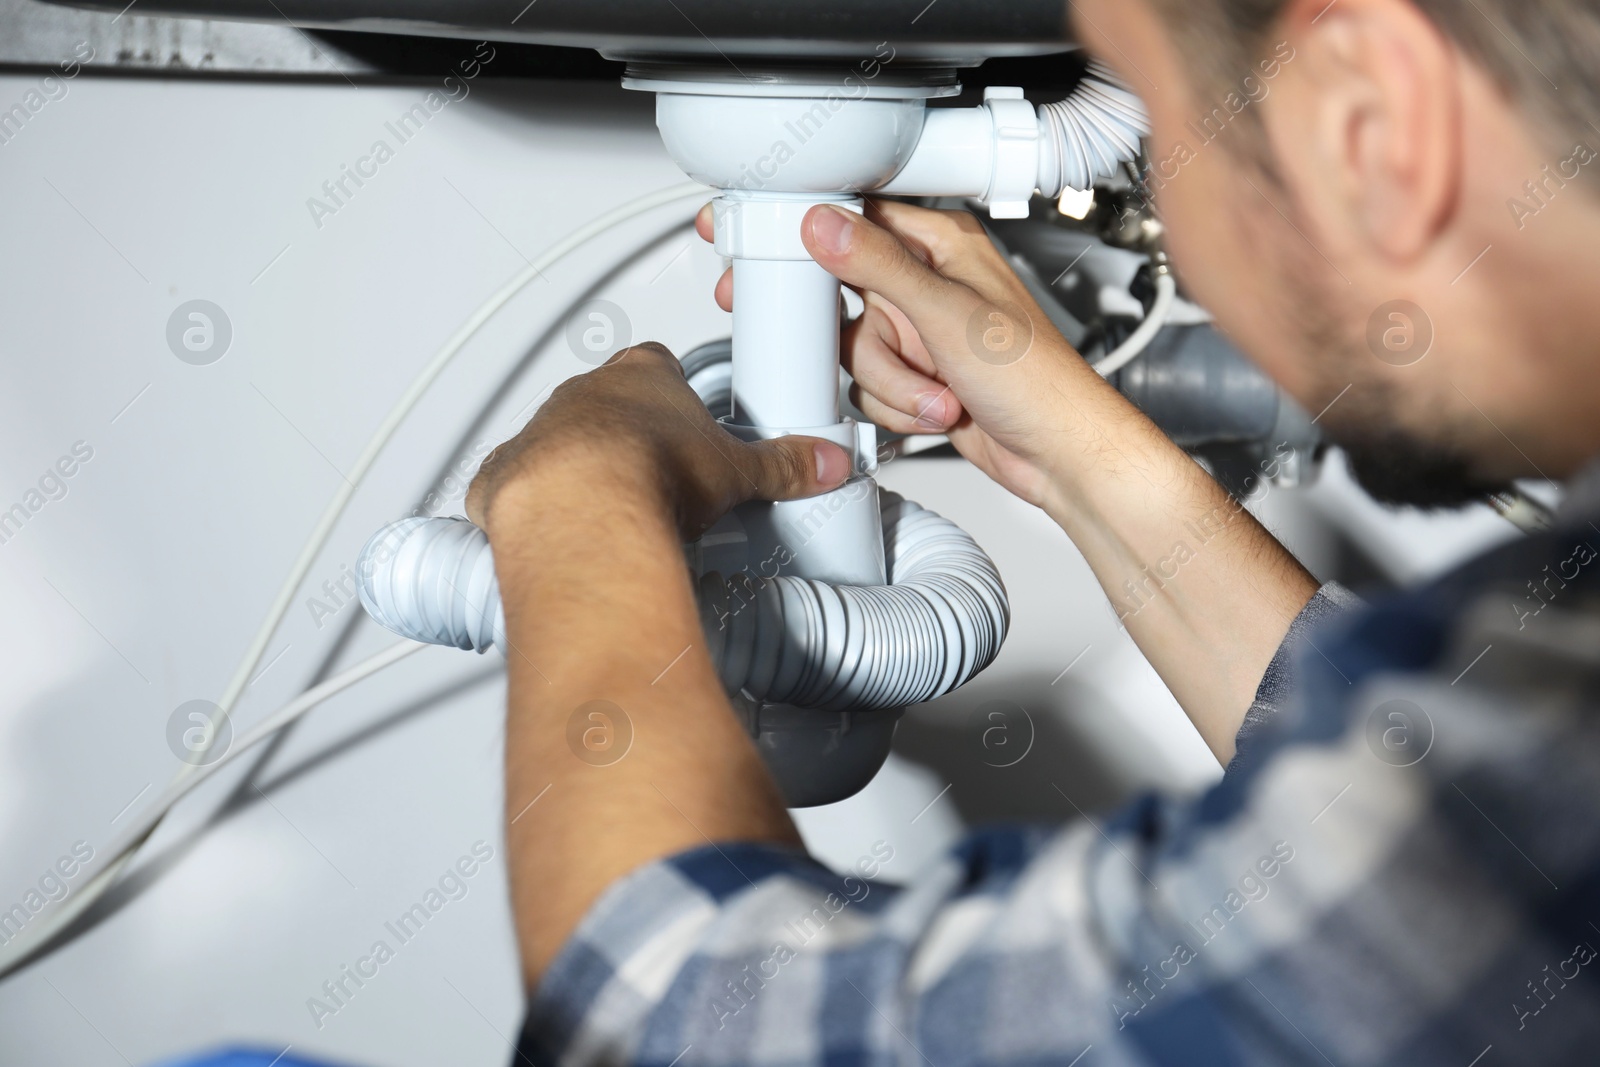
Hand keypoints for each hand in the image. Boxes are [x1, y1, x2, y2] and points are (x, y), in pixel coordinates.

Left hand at [466, 342, 851, 539]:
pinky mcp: (504, 479)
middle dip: (624, 435)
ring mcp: (538, 433)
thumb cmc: (651, 472)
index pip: (657, 366)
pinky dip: (524, 507)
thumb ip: (784, 465)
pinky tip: (551, 532)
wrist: (582, 509)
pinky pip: (510, 486)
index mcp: (640, 377)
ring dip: (574, 470)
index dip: (672, 395)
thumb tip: (824, 463)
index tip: (684, 421)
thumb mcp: (739, 470)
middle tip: (654, 476)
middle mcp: (583, 396)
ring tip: (609, 513)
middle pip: (604, 404)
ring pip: (553, 441)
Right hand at [696, 198, 1119, 509]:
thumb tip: (822, 225)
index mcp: (941, 245)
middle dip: (864, 344)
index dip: (804, 230)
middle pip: (842, 296)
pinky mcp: (916, 376)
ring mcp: (921, 334)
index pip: (853, 218)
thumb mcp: (947, 315)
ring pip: (853, 350)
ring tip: (941, 392)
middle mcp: (928, 284)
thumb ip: (876, 267)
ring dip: (891, 384)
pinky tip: (937, 410)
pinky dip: (898, 407)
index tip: (757, 240)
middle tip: (853, 351)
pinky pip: (869, 386)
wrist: (1059, 455)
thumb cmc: (1036, 380)